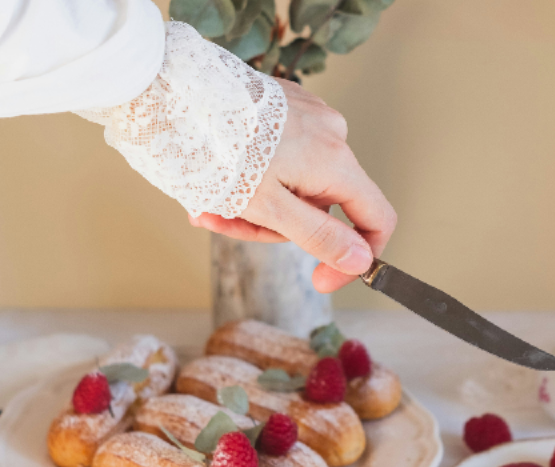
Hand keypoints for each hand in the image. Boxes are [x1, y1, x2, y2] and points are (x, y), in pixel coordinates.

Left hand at [189, 78, 395, 292]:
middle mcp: (332, 134)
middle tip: (231, 227)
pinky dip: (255, 179)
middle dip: (278, 228)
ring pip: (298, 187)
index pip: (377, 219)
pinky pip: (283, 160)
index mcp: (335, 161)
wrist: (167, 88)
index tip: (323, 279)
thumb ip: (321, 237)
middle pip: (324, 207)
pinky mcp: (285, 108)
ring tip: (210, 206)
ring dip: (258, 207)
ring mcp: (309, 117)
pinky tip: (219, 180)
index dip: (357, 257)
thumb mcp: (268, 208)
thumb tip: (362, 260)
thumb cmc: (213, 149)